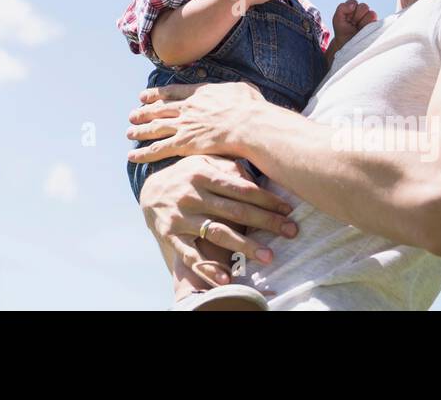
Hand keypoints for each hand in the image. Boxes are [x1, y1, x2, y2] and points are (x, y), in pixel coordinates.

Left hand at [127, 80, 265, 161]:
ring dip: (140, 131)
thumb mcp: (243, 89)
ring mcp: (184, 126)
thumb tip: (239, 90)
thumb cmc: (251, 109)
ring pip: (155, 128)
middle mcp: (187, 109)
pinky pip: (158, 149)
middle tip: (132, 115)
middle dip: (144, 113)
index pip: (172, 93)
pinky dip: (143, 153)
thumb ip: (234, 89)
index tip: (144, 96)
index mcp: (199, 93)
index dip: (156, 95)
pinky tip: (131, 156)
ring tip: (128, 133)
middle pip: (159, 110)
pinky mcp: (184, 144)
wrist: (248, 125)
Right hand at [138, 155, 298, 286]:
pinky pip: (191, 254)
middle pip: (235, 211)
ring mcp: (181, 216)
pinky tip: (226, 279)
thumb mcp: (203, 161)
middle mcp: (192, 194)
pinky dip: (208, 268)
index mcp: (203, 173)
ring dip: (244, 246)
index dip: (267, 200)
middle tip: (291, 232)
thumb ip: (227, 166)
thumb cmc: (187, 175)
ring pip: (217, 233)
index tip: (288, 210)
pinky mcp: (170, 235)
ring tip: (268, 257)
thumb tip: (256, 174)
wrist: (149, 190)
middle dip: (266, 222)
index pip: (242, 189)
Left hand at [331, 0, 376, 46]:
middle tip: (353, 24)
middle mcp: (363, 12)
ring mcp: (370, 19)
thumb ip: (342, 8)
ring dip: (363, 22)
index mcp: (353, 9)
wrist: (347, 45)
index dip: (349, 10)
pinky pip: (376, 22)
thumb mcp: (337, 19)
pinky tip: (364, 32)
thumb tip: (353, 5)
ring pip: (371, 14)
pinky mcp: (377, 26)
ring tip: (359, 29)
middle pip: (363, 6)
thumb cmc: (342, 31)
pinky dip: (369, 27)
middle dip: (357, 16)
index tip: (346, 19)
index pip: (353, 2)